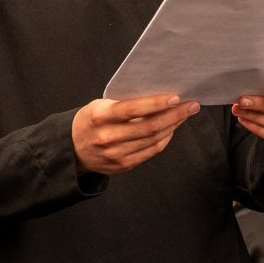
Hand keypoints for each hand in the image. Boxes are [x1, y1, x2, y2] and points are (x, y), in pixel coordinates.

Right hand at [72, 94, 200, 174]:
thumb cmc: (91, 121)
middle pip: (149, 127)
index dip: (156, 103)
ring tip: (185, 114)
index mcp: (100, 117)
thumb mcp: (100, 106)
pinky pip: (151, 151)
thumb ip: (125, 104)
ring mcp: (115, 154)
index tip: (176, 97)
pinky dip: (164, 139)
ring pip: (153, 140)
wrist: (72, 148)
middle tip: (191, 105)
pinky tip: (171, 128)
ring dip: (173, 126)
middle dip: (175, 115)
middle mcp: (107, 138)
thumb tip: (159, 98)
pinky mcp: (123, 165)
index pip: (132, 109)